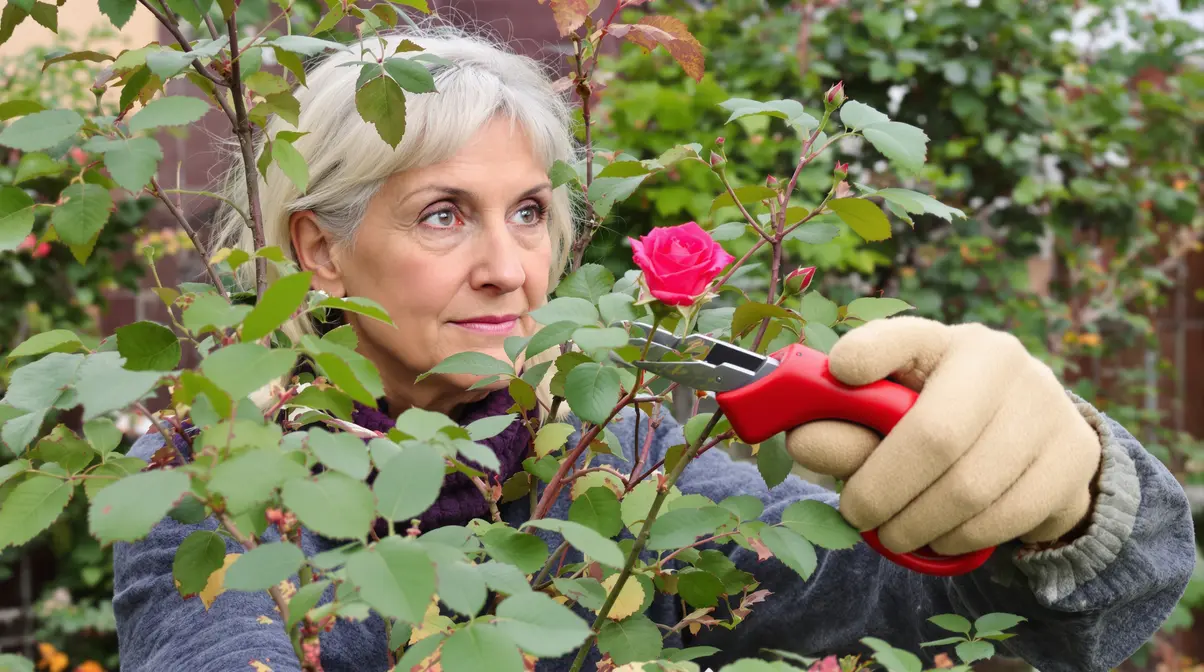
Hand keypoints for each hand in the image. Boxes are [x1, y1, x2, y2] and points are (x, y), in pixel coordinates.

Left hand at [783, 316, 1102, 555]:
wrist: (1031, 445)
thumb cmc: (937, 424)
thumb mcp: (887, 421)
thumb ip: (843, 430)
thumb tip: (800, 440)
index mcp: (942, 340)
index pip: (904, 337)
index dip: (872, 352)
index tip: (842, 371)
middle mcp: (1002, 359)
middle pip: (935, 436)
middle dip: (884, 489)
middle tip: (858, 516)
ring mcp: (1047, 403)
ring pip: (971, 488)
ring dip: (920, 525)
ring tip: (897, 532)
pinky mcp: (1076, 453)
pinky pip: (1010, 515)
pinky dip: (964, 537)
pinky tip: (944, 534)